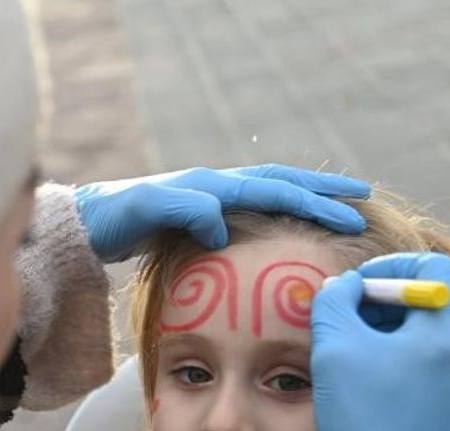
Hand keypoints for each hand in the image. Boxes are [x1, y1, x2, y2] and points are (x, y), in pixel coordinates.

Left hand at [74, 165, 370, 261]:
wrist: (85, 223)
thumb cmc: (113, 219)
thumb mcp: (147, 212)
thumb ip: (186, 211)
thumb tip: (222, 226)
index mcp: (211, 186)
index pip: (274, 190)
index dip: (314, 203)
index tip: (348, 216)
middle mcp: (214, 186)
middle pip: (280, 182)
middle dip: (323, 191)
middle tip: (363, 198)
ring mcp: (208, 200)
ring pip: (269, 192)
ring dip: (306, 198)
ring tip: (337, 207)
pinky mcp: (199, 217)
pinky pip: (253, 210)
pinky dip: (280, 213)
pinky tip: (289, 230)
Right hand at [310, 252, 449, 430]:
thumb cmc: (359, 415)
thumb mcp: (334, 345)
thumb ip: (336, 299)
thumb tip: (346, 285)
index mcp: (447, 334)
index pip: (436, 269)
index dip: (394, 268)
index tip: (362, 287)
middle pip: (441, 301)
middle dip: (396, 301)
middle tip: (358, 318)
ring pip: (444, 335)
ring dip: (406, 331)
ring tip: (368, 353)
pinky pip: (448, 367)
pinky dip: (419, 360)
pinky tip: (386, 382)